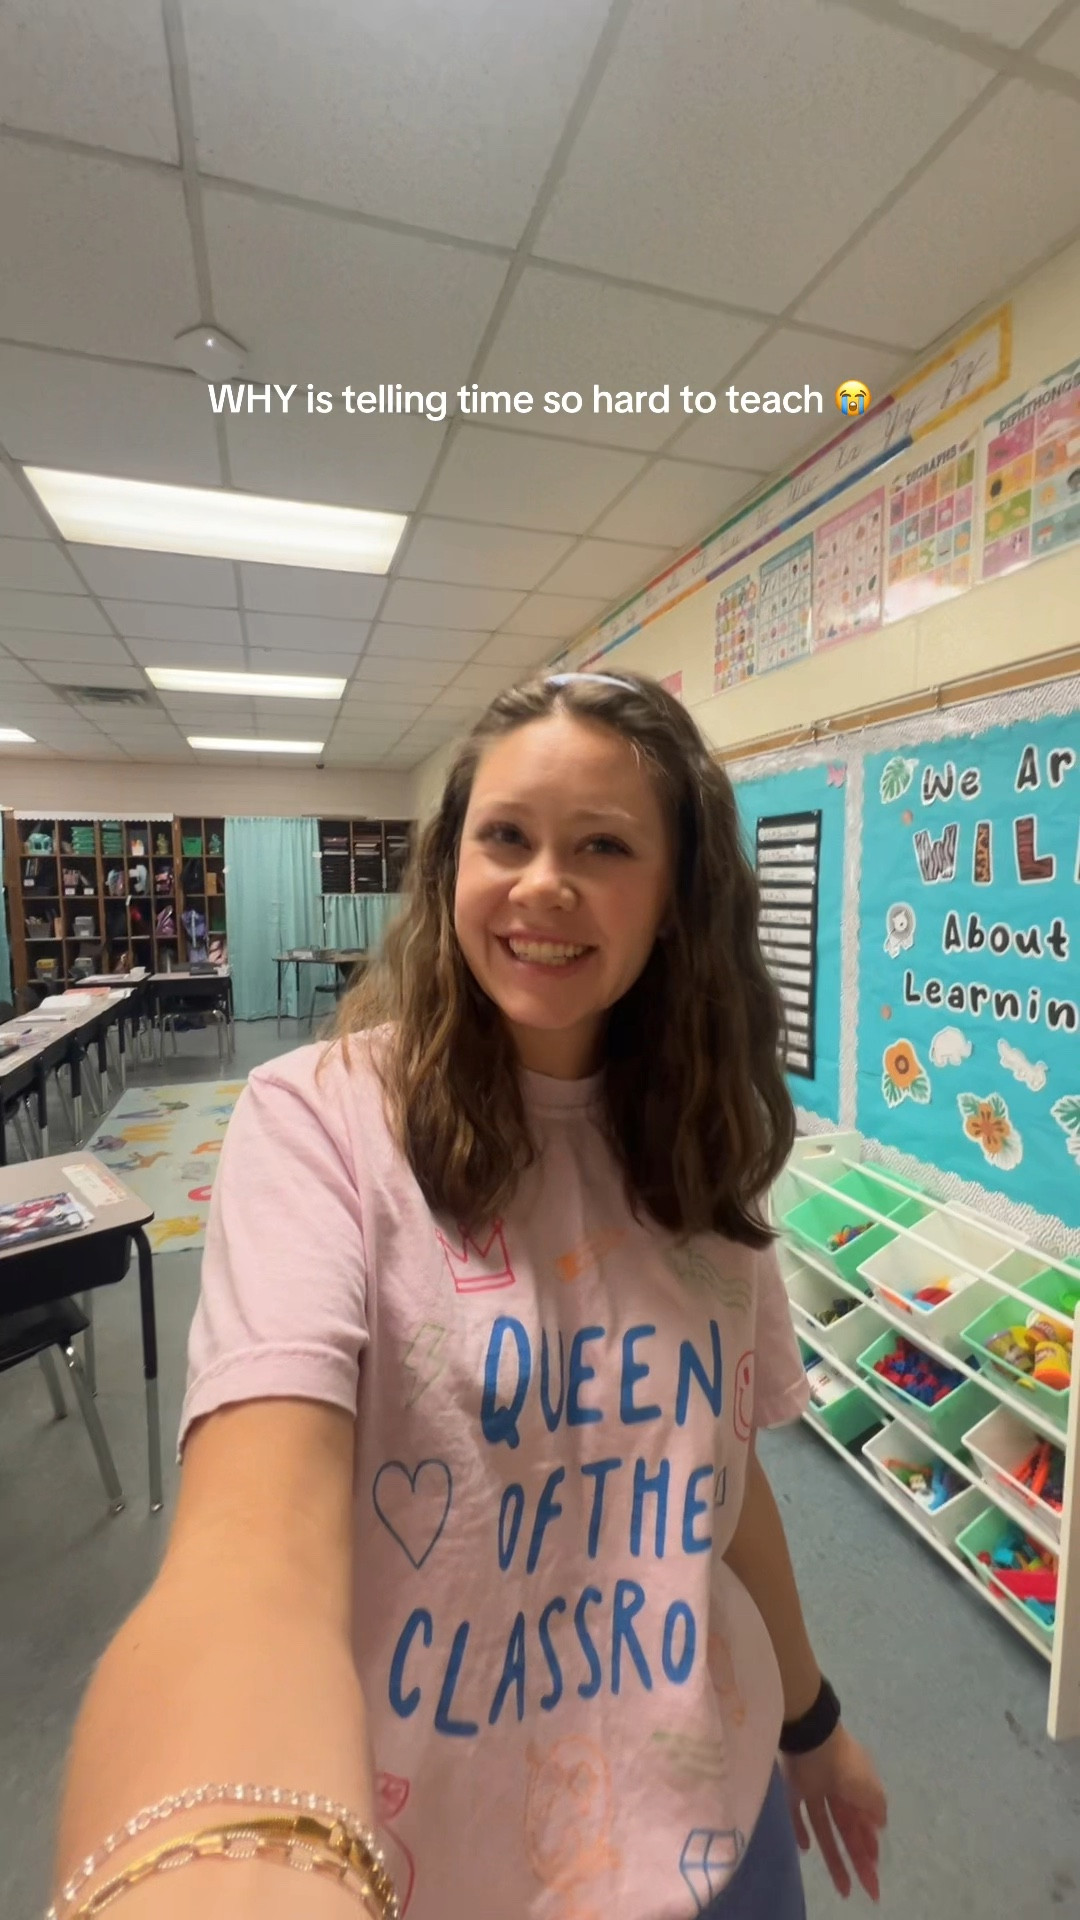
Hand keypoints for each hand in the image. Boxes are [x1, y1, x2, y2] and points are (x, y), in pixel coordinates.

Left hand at [781, 1722, 886, 1900]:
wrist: (811, 1737)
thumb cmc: (846, 1765)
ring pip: (825, 1829)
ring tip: (843, 1888)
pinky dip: (800, 1831)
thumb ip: (877, 1808)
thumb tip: (880, 1825)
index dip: (871, 1846)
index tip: (874, 1868)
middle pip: (848, 1831)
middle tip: (869, 1889)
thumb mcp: (871, 1788)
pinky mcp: (794, 1788)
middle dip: (859, 1860)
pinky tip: (805, 1849)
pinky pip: (797, 1813)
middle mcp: (838, 1790)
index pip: (866, 1823)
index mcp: (859, 1788)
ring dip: (834, 1857)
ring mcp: (815, 1789)